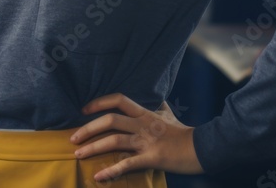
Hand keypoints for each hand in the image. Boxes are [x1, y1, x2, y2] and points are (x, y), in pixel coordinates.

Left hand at [69, 93, 203, 181]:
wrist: (202, 148)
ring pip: (114, 141)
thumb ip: (158, 106)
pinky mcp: (152, 158)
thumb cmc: (183, 132)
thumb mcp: (168, 114)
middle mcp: (143, 124)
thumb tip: (156, 97)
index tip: (84, 109)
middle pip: (111, 120)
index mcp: (145, 113)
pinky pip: (127, 164)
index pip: (119, 100)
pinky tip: (99, 177)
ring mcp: (147, 141)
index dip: (99, 102)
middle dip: (88, 128)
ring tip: (78, 154)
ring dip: (93, 147)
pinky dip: (111, 171)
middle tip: (73, 137)